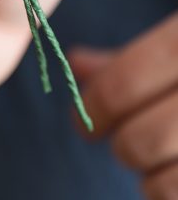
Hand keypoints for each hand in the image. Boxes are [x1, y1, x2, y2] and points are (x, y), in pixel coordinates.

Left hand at [69, 12, 177, 199]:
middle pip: (141, 140)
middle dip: (123, 144)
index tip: (83, 120)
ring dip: (151, 180)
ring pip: (166, 186)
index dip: (94, 108)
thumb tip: (76, 64)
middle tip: (125, 139)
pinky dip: (173, 194)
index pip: (122, 86)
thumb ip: (131, 58)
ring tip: (161, 159)